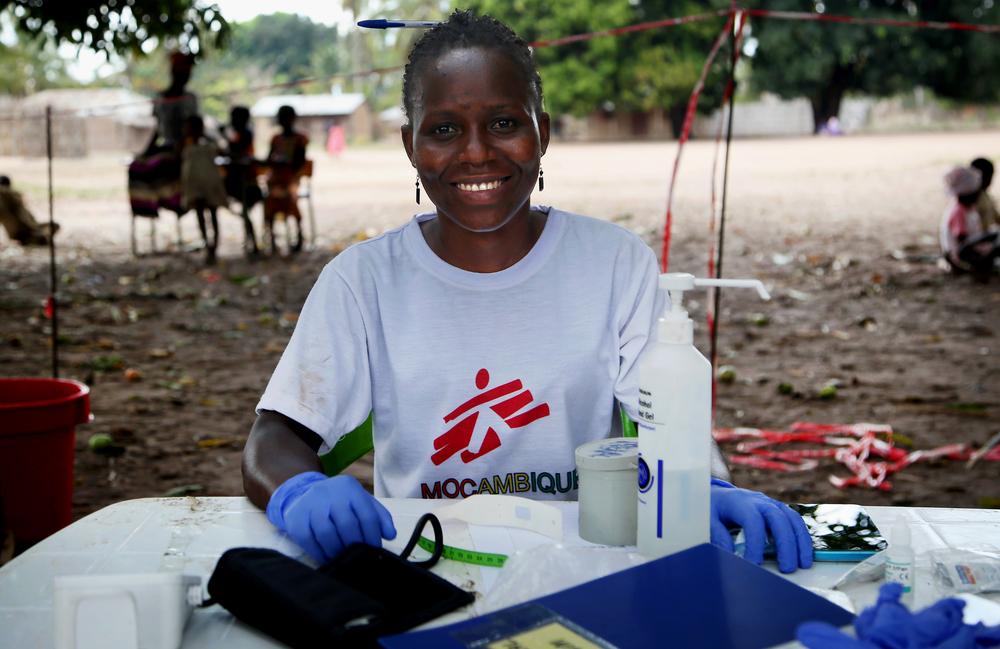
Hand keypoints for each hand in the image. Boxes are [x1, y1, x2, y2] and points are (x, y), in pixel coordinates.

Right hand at [267, 472, 395, 562]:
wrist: (303, 493)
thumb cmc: (338, 501)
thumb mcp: (360, 501)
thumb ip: (379, 516)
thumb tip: (391, 534)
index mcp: (350, 488)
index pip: (367, 515)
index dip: (373, 536)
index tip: (375, 549)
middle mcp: (330, 493)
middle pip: (347, 525)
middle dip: (356, 545)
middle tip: (359, 556)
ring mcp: (311, 504)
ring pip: (327, 533)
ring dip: (338, 551)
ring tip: (344, 558)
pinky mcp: (296, 518)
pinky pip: (308, 540)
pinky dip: (320, 553)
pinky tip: (327, 557)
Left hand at [710, 480, 812, 572]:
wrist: (720, 494)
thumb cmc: (714, 509)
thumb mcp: (708, 519)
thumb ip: (718, 535)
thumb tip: (730, 554)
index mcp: (739, 502)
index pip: (752, 522)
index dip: (755, 544)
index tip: (754, 564)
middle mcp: (759, 501)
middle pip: (778, 519)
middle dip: (785, 545)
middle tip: (787, 569)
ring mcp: (771, 504)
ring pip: (792, 519)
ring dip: (801, 542)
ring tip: (803, 565)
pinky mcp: (779, 510)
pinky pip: (796, 521)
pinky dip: (803, 537)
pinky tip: (804, 554)